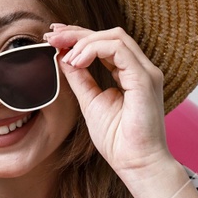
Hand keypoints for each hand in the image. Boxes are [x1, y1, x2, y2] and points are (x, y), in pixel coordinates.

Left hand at [45, 23, 170, 176]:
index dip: (79, 37)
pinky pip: (118, 49)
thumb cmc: (118, 141)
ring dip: (84, 41)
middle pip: (110, 35)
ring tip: (64, 53)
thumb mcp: (90, 102)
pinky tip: (76, 61)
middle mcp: (141, 69)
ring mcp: (146, 72)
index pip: (106, 44)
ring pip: (115, 37)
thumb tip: (64, 58)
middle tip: (51, 36)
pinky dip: (94, 50)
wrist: (136, 164)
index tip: (54, 38)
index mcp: (131, 74)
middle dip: (77, 33)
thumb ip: (80, 79)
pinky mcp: (144, 79)